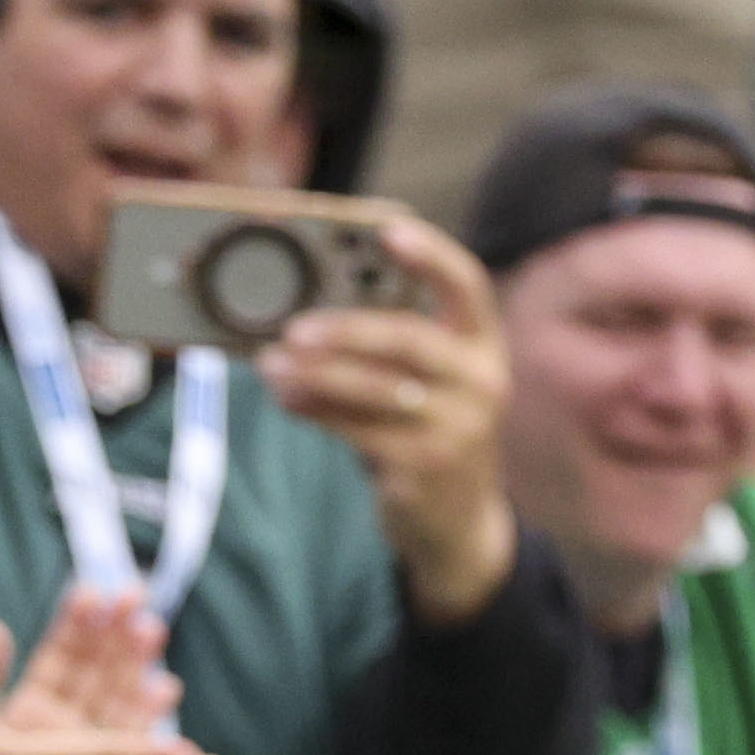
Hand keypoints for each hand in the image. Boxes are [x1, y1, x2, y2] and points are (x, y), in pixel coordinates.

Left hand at [253, 219, 516, 620]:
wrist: (458, 524)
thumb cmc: (427, 434)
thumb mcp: (428, 386)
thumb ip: (388, 353)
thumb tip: (305, 319)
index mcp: (483, 347)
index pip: (467, 286)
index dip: (430, 255)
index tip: (389, 230)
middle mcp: (481, 382)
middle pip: (409, 340)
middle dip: (347, 330)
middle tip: (293, 328)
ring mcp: (458, 428)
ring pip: (378, 389)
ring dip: (316, 375)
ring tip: (271, 364)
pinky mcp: (425, 468)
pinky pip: (359, 430)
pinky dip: (316, 411)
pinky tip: (287, 397)